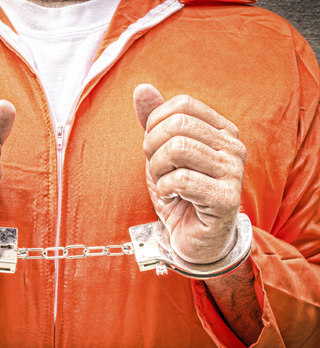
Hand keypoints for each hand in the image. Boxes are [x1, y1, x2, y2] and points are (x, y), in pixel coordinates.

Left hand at [134, 85, 245, 263]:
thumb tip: (142, 88)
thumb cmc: (178, 191)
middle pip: (178, 124)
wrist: (192, 236)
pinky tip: (172, 197)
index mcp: (221, 129)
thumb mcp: (160, 152)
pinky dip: (164, 188)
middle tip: (156, 167)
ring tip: (165, 182)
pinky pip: (181, 179)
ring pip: (177, 148)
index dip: (155, 123)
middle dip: (153, 147)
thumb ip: (154, 120)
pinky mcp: (227, 198)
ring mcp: (234, 172)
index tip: (153, 146)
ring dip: (158, 169)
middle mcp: (233, 146)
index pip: (182, 104)